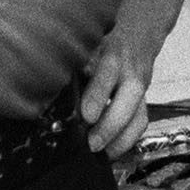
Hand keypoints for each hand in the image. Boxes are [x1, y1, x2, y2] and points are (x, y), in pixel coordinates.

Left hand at [76, 38, 152, 159]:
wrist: (135, 34)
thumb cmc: (101, 44)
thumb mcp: (84, 47)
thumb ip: (72, 67)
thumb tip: (46, 93)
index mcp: (111, 53)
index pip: (107, 71)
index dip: (98, 95)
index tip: (87, 116)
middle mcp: (128, 70)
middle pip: (130, 96)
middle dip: (111, 124)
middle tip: (92, 144)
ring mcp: (139, 87)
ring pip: (139, 114)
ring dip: (121, 138)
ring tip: (102, 154)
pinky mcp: (143, 100)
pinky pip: (140, 123)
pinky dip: (127, 140)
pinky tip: (111, 151)